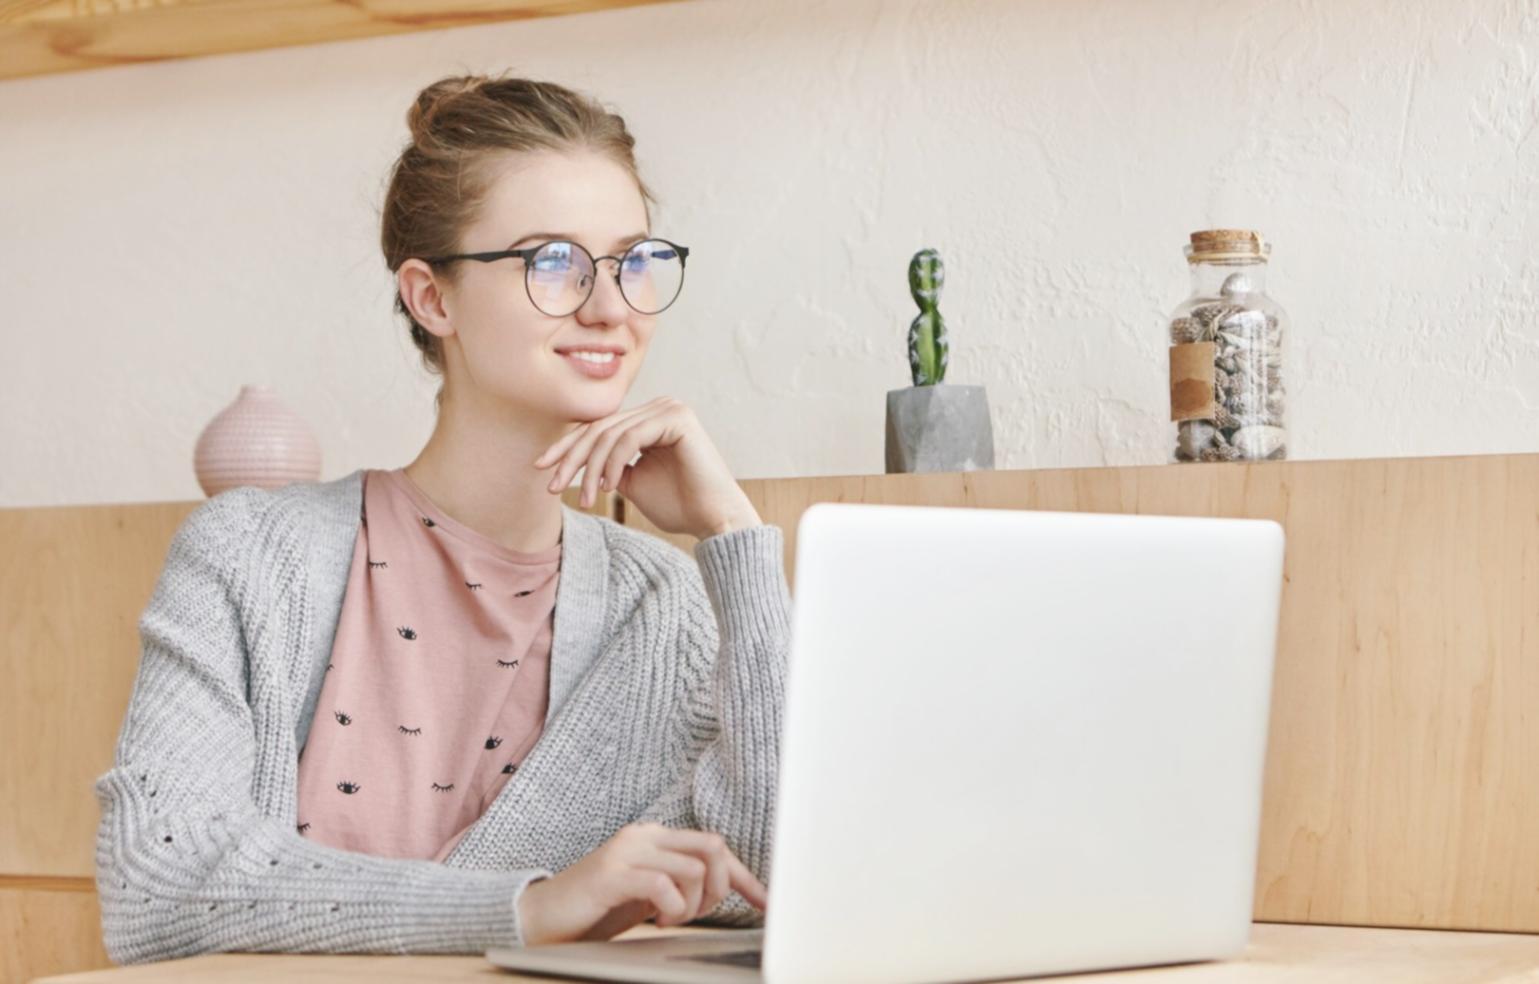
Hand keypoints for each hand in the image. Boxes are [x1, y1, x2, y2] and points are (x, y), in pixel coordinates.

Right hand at [516, 822, 768, 944]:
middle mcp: (644, 835)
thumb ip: (679, 884)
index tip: (766, 904)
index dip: (745, 877)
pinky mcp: (612, 874)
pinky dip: (672, 908)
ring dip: (694, 904)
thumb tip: (724, 890)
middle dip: (721, 888)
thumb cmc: (597, 909)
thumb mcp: (648, 895)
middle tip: (698, 914)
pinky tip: (657, 921)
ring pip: (694, 868)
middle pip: (713, 847)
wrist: (540, 918)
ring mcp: (628, 851)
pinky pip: (664, 885)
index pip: (714, 847)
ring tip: (671, 920)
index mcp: (655, 837)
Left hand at [533, 397, 761, 539]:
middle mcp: (660, 407)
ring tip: (587, 497)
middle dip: (571, 458)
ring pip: (611, 434)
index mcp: (650, 419)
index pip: (599, 427)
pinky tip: (609, 487)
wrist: (714, 520)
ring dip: (592, 468)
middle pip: (600, 427)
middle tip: (552, 485)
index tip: (541, 468)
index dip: (567, 447)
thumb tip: (580, 462)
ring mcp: (669, 408)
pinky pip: (630, 438)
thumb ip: (610, 466)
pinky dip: (613, 463)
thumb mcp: (633, 483)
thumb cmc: (679, 505)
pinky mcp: (677, 418)